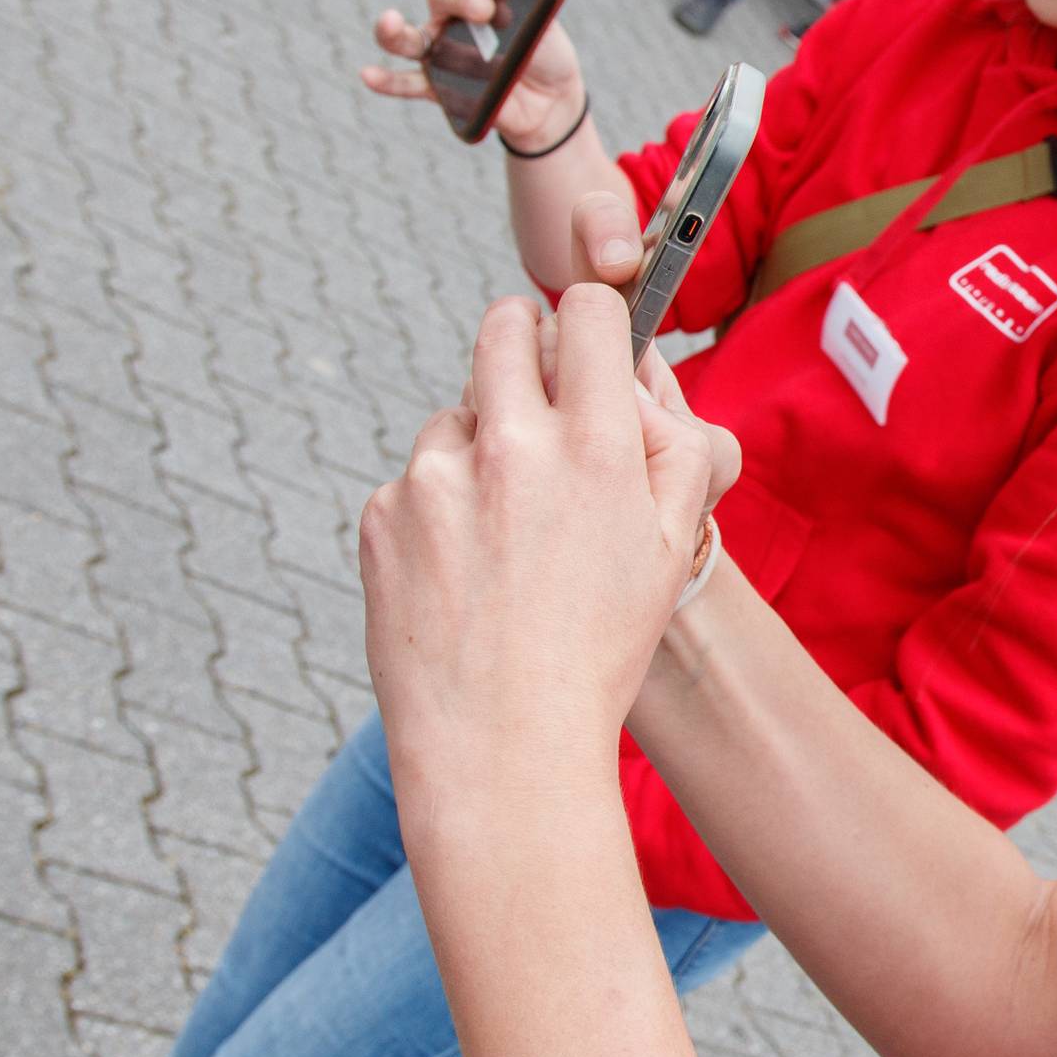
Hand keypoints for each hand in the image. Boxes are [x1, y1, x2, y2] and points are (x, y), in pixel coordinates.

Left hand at [360, 288, 714, 767]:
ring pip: (457, 416)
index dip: (592, 320)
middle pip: (501, 326)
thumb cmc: (596, 653)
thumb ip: (672, 456)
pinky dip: (437, 507)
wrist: (502, 744)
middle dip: (521, 341)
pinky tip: (463, 571)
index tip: (588, 343)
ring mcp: (434, 478)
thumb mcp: (666, 552)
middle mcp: (512, 446)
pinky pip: (414, 480)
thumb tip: (644, 393)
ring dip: (479, 445)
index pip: (586, 312)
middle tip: (536, 391)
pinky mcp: (383, 514)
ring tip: (504, 532)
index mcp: (595, 447)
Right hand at [362, 0, 588, 149]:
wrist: (551, 99)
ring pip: (411, 37)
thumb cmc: (546, 52)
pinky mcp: (441, 86)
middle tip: (485, 11)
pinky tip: (369, 75)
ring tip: (389, 22)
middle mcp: (455, 14)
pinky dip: (387, 80)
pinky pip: (408, 83)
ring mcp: (443, 50)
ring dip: (395, 30)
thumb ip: (529, 7)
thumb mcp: (547, 24)